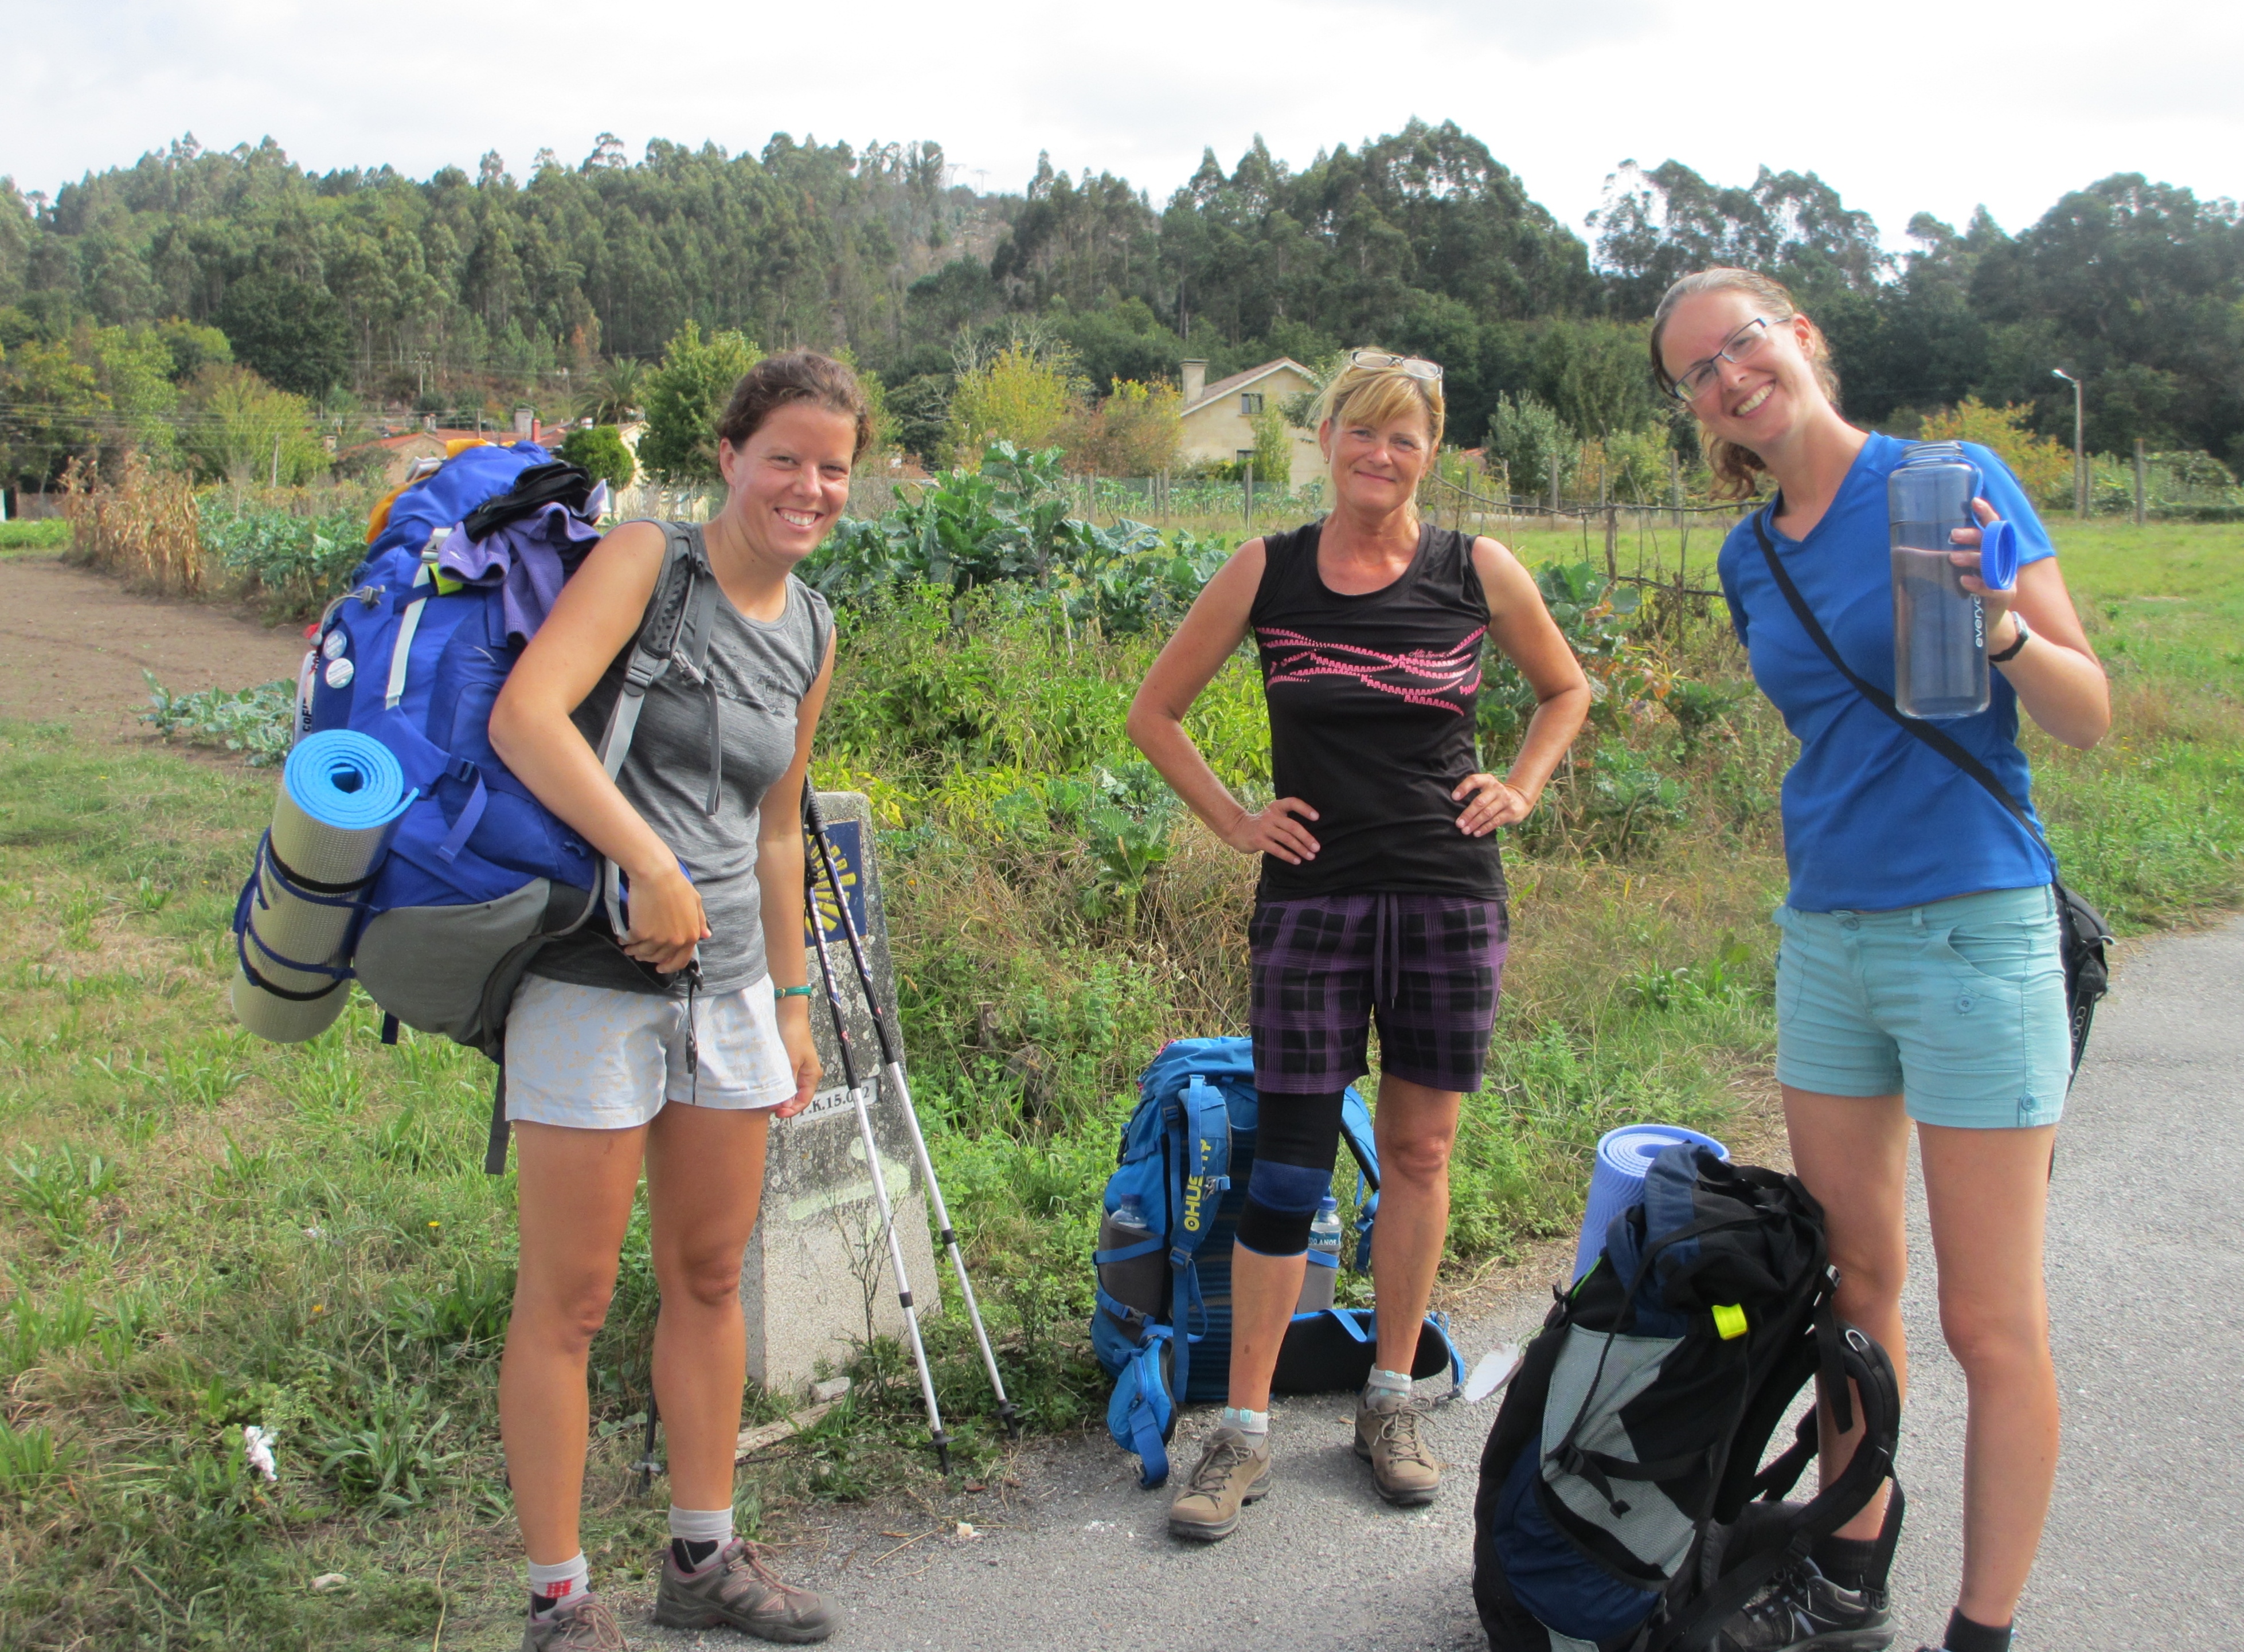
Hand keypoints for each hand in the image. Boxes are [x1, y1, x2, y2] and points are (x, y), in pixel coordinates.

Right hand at [618, 862, 708, 974]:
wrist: (656, 875)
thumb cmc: (675, 884)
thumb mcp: (695, 902)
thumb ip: (699, 920)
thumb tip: (706, 935)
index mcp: (690, 935)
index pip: (680, 960)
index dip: (669, 966)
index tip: (661, 967)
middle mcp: (676, 941)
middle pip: (659, 958)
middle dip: (649, 958)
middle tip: (640, 955)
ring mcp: (658, 939)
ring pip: (644, 954)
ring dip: (636, 952)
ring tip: (630, 947)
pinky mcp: (641, 934)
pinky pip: (631, 943)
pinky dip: (626, 942)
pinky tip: (623, 938)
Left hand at [771, 997, 819, 1118]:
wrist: (787, 1013)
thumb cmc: (794, 1033)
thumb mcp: (791, 1061)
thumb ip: (788, 1084)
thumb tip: (784, 1104)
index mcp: (812, 1075)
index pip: (803, 1101)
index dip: (791, 1110)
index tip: (777, 1113)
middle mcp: (804, 1074)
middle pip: (795, 1097)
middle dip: (782, 1104)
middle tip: (768, 1106)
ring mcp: (795, 1069)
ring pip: (787, 1089)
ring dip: (777, 1094)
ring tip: (765, 1097)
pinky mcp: (785, 1063)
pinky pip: (780, 1079)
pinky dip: (773, 1085)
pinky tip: (765, 1086)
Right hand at [1219, 797, 1320, 864]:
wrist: (1238, 829)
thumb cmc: (1262, 824)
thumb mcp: (1273, 815)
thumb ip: (1287, 819)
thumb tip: (1309, 835)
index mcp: (1276, 807)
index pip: (1292, 802)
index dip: (1305, 809)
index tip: (1316, 817)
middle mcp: (1270, 816)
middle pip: (1292, 826)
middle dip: (1307, 838)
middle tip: (1317, 848)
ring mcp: (1264, 828)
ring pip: (1287, 839)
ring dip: (1300, 849)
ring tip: (1310, 856)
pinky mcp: (1258, 840)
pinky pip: (1277, 849)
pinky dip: (1288, 856)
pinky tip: (1297, 860)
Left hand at [1452, 773, 1531, 835]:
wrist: (1519, 799)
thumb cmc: (1494, 795)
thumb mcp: (1486, 788)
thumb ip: (1473, 791)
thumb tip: (1453, 803)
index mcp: (1488, 780)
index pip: (1474, 780)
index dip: (1463, 788)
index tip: (1454, 798)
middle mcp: (1497, 788)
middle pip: (1479, 801)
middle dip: (1467, 814)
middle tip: (1458, 824)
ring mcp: (1505, 800)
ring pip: (1487, 813)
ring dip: (1474, 823)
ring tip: (1465, 830)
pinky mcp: (1511, 812)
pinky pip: (1495, 822)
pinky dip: (1484, 828)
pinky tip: (1476, 833)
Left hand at [1950, 498, 2019, 638]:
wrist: (1986, 625)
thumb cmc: (1969, 593)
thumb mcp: (1960, 572)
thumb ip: (1946, 559)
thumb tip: (1904, 551)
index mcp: (1994, 550)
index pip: (1993, 527)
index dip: (1986, 513)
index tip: (1974, 501)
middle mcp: (2002, 560)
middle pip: (1992, 541)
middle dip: (1973, 536)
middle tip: (1952, 535)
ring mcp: (2006, 577)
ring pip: (1992, 561)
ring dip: (1972, 558)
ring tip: (1952, 558)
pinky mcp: (2005, 595)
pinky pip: (1994, 587)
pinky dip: (1979, 583)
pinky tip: (1964, 581)